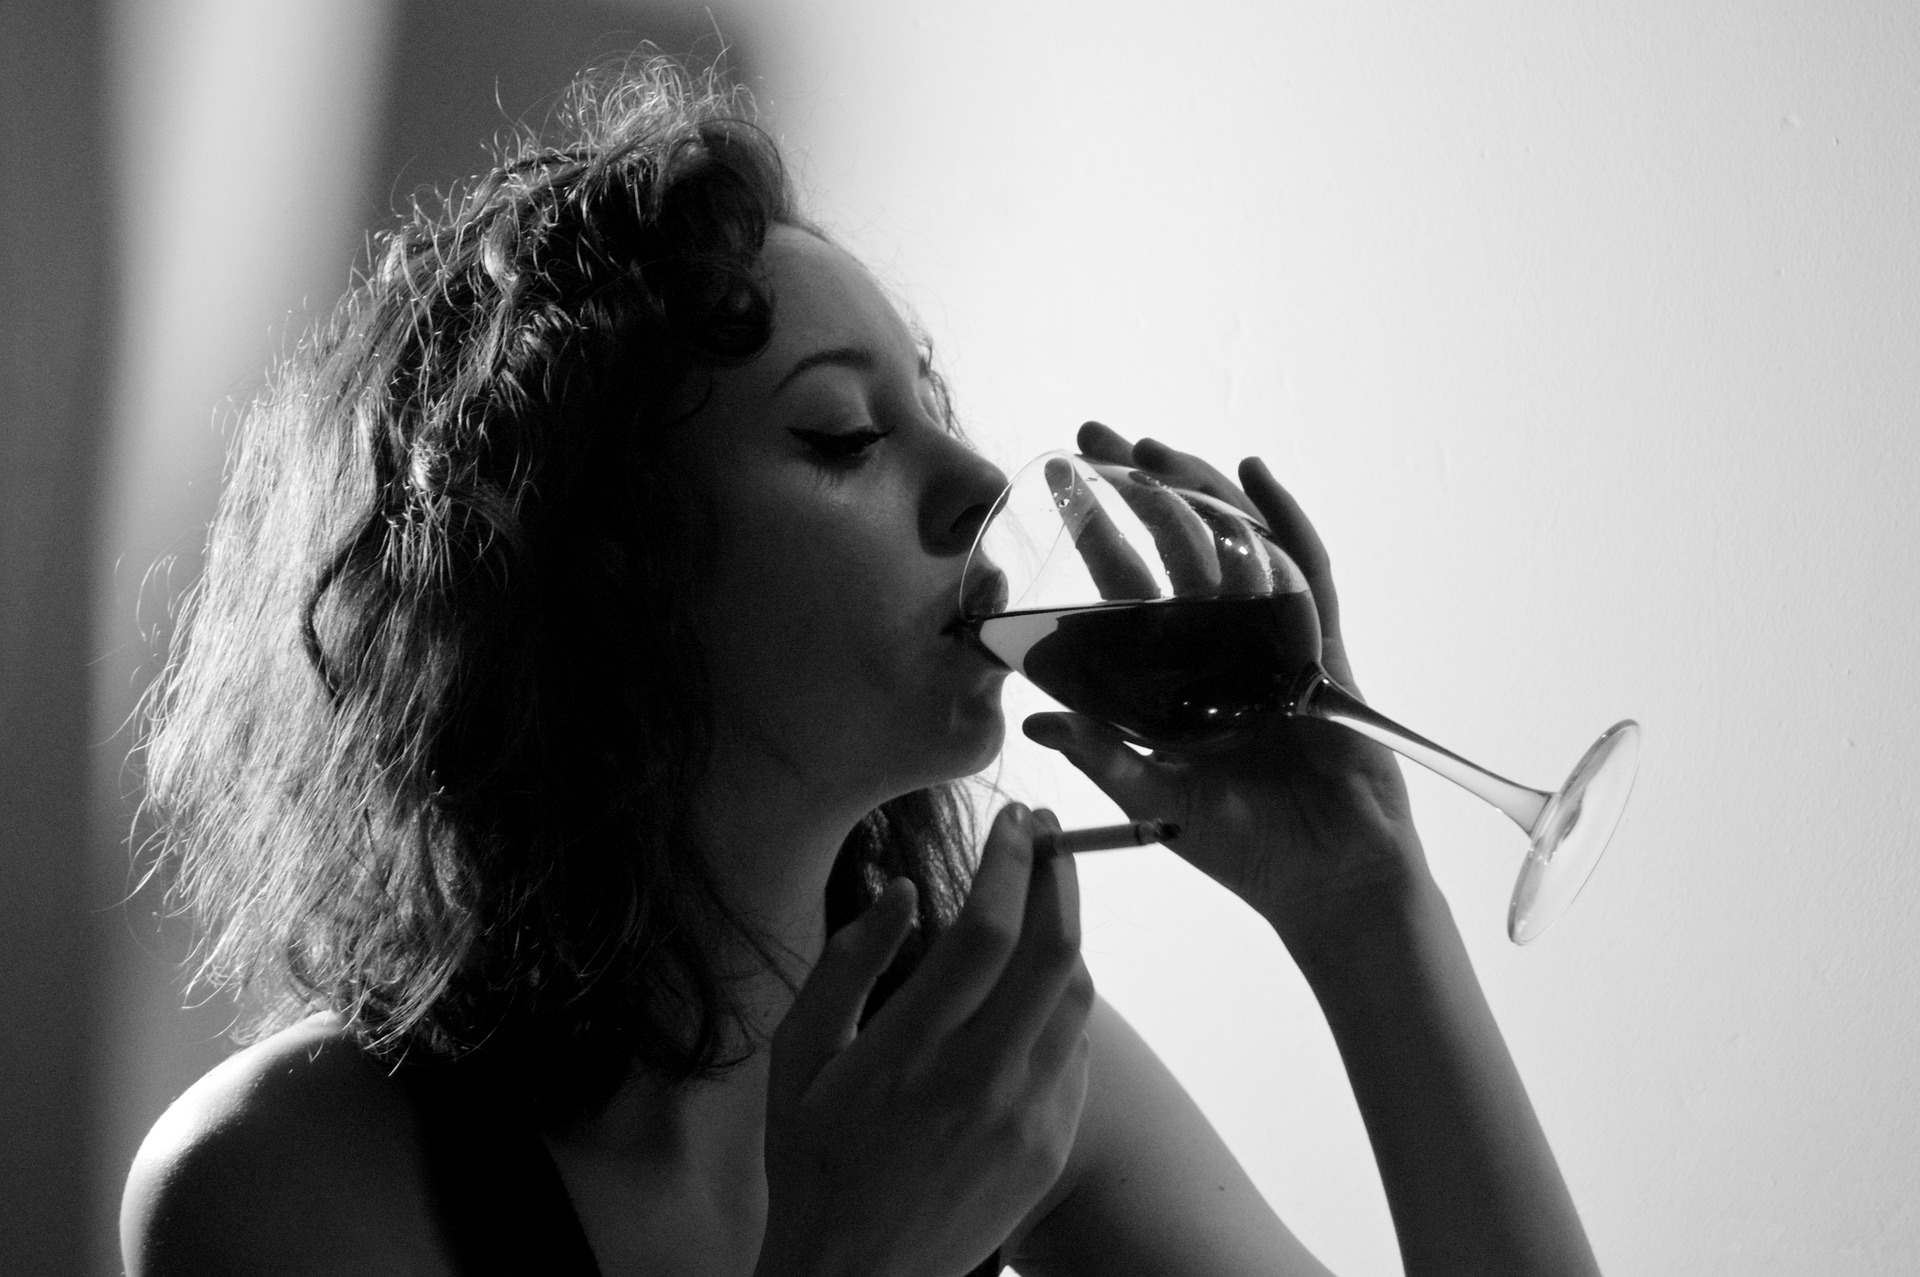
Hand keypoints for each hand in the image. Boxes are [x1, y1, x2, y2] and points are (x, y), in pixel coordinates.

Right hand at [758, 804, 1092, 1276]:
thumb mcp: (799, 1057)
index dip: (1008, 861)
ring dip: (1069, 931)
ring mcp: (1027, 1117)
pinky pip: (1078, 1048)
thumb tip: (901, 889)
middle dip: (1060, 873)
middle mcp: (980, 1081)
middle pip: (1054, 950)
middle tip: (1049, 831)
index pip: (985, 931)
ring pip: (1077, 995)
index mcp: (909, 1053)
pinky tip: (1038, 981)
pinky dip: (1065, 999)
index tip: (1013, 818)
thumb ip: (846, 964)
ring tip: (1045, 893)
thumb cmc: (813, 1159)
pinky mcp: (1052, 1144)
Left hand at [1023, 423, 1429, 953]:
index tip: (1055, 490)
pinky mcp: (1324, 649)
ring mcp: (1276, 644)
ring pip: (1237, 546)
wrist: (1334, 882)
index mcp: (1178, 680)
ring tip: (1155, 448)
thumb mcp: (1157, 800)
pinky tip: (1256, 475)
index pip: (1130, 590)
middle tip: (1095, 437)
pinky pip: (1308, 571)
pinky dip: (1285, 519)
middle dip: (1141, 489)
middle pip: (1182, 549)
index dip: (1097, 538)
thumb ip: (1104, 756)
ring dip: (1199, 492)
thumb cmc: (1248, 851)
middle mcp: (1223, 650)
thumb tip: (1034, 718)